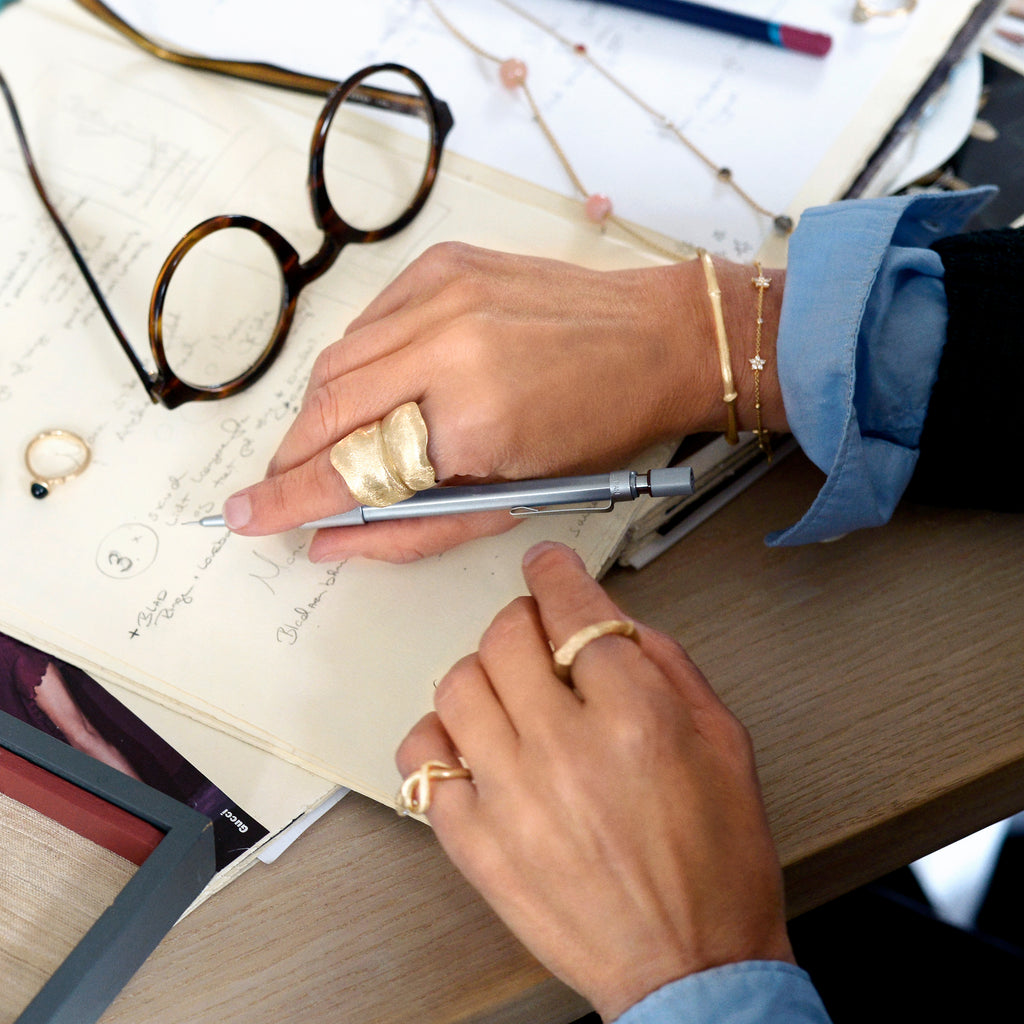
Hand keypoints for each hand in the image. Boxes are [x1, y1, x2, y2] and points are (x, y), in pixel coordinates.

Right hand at [220, 243, 726, 561]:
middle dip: (294, 456)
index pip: (350, 467)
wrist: (655, 339)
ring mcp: (442, 293)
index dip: (288, 497)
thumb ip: (413, 527)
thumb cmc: (600, 429)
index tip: (245, 514)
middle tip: (283, 486)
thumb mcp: (513, 498)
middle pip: (327, 408)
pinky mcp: (443, 264)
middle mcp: (447, 342)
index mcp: (473, 417)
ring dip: (323, 411)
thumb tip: (331, 539)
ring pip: (338, 360)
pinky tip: (378, 388)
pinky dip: (358, 362)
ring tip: (337, 444)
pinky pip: (368, 322)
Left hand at [396, 541, 793, 1020]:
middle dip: (522, 618)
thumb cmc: (715, 868)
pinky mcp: (474, 842)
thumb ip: (668, 667)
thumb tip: (613, 622)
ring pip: (458, 685)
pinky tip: (472, 741)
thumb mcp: (725, 744)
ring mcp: (510, 797)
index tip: (546, 565)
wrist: (690, 968)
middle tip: (536, 631)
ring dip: (482, 669)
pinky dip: (441, 735)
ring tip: (506, 687)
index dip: (555, 574)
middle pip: (507, 636)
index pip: (573, 609)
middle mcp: (565, 750)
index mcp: (636, 718)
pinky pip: (424, 759)